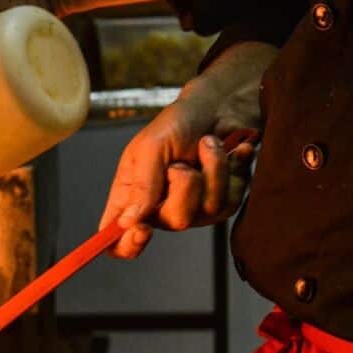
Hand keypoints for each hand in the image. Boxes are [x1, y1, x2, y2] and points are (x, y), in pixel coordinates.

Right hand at [100, 41, 278, 258]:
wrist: (218, 107)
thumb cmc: (176, 123)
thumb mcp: (151, 146)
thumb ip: (141, 184)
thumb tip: (128, 221)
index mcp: (130, 197)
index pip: (118, 240)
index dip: (127, 245)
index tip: (142, 229)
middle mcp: (160, 209)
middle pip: (174, 222)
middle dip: (186, 186)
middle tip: (183, 161)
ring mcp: (194, 209)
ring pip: (209, 210)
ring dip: (213, 168)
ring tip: (208, 144)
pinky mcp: (223, 202)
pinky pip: (232, 199)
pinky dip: (233, 168)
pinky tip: (232, 151)